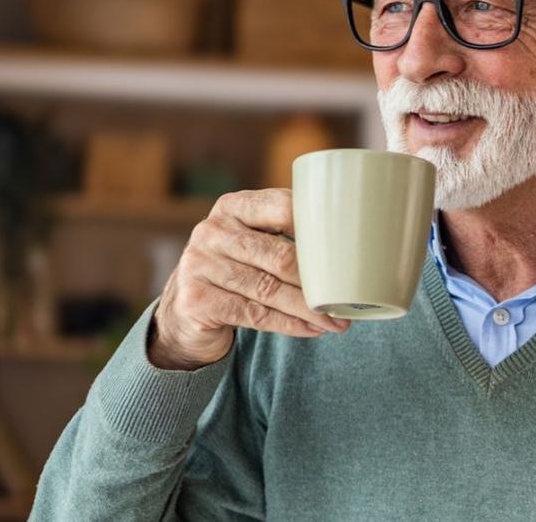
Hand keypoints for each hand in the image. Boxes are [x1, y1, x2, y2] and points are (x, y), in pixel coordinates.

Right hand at [148, 189, 347, 369]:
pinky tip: (312, 329)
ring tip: (337, 321)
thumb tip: (348, 249)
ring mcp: (199, 265)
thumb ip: (285, 235)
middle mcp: (212, 231)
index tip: (348, 250)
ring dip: (309, 309)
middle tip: (348, 299)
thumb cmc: (236, 268)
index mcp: (233, 206)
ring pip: (269, 290)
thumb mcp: (253, 242)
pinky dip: (289, 324)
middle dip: (319, 281)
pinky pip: (255, 314)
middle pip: (279, 256)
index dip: (318, 228)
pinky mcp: (197, 299)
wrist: (186, 307)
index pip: (282, 208)